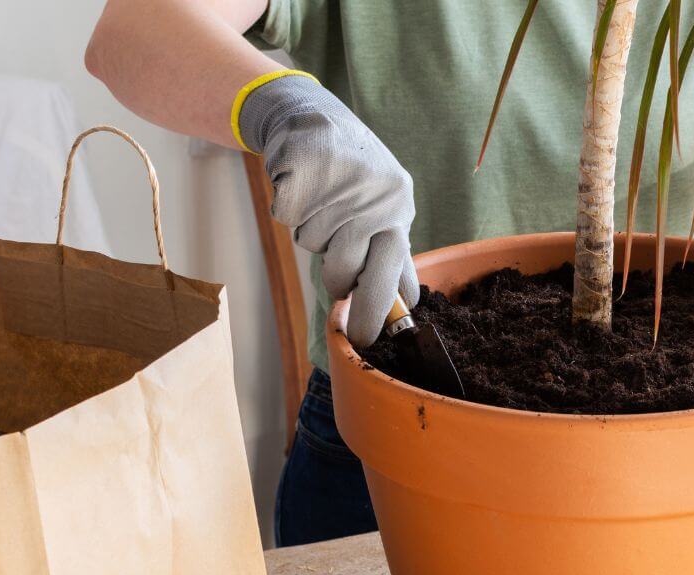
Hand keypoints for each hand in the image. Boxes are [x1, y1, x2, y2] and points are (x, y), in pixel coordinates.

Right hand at [239, 74, 418, 347]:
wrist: (312, 116)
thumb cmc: (352, 174)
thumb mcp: (385, 207)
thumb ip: (390, 251)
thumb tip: (405, 308)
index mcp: (399, 208)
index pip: (396, 271)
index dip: (381, 309)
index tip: (369, 338)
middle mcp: (375, 197)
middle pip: (351, 272)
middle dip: (344, 296)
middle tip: (342, 311)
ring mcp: (339, 185)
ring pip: (314, 247)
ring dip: (312, 235)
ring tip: (320, 206)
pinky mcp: (303, 172)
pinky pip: (289, 219)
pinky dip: (289, 210)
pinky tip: (301, 188)